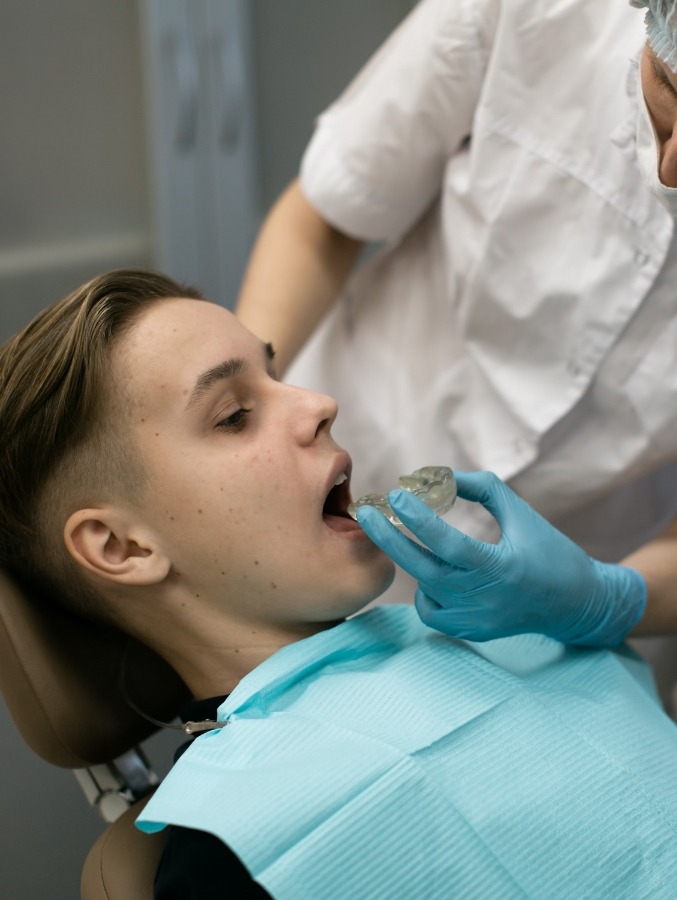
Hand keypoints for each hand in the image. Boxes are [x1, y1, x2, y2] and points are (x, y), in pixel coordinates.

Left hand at [355, 470, 646, 644]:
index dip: (419, 519)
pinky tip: (435, 572)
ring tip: (412, 536)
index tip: (396, 494)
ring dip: (414, 558)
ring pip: (425, 586)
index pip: (449, 543)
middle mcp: (487, 598)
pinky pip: (431, 610)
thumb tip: (438, 476)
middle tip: (366, 512)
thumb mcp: (521, 512)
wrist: (576, 604)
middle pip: (423, 569)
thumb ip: (481, 488)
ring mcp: (477, 620)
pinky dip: (426, 588)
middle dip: (388, 539)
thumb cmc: (549, 550)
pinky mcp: (471, 632)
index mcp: (503, 567)